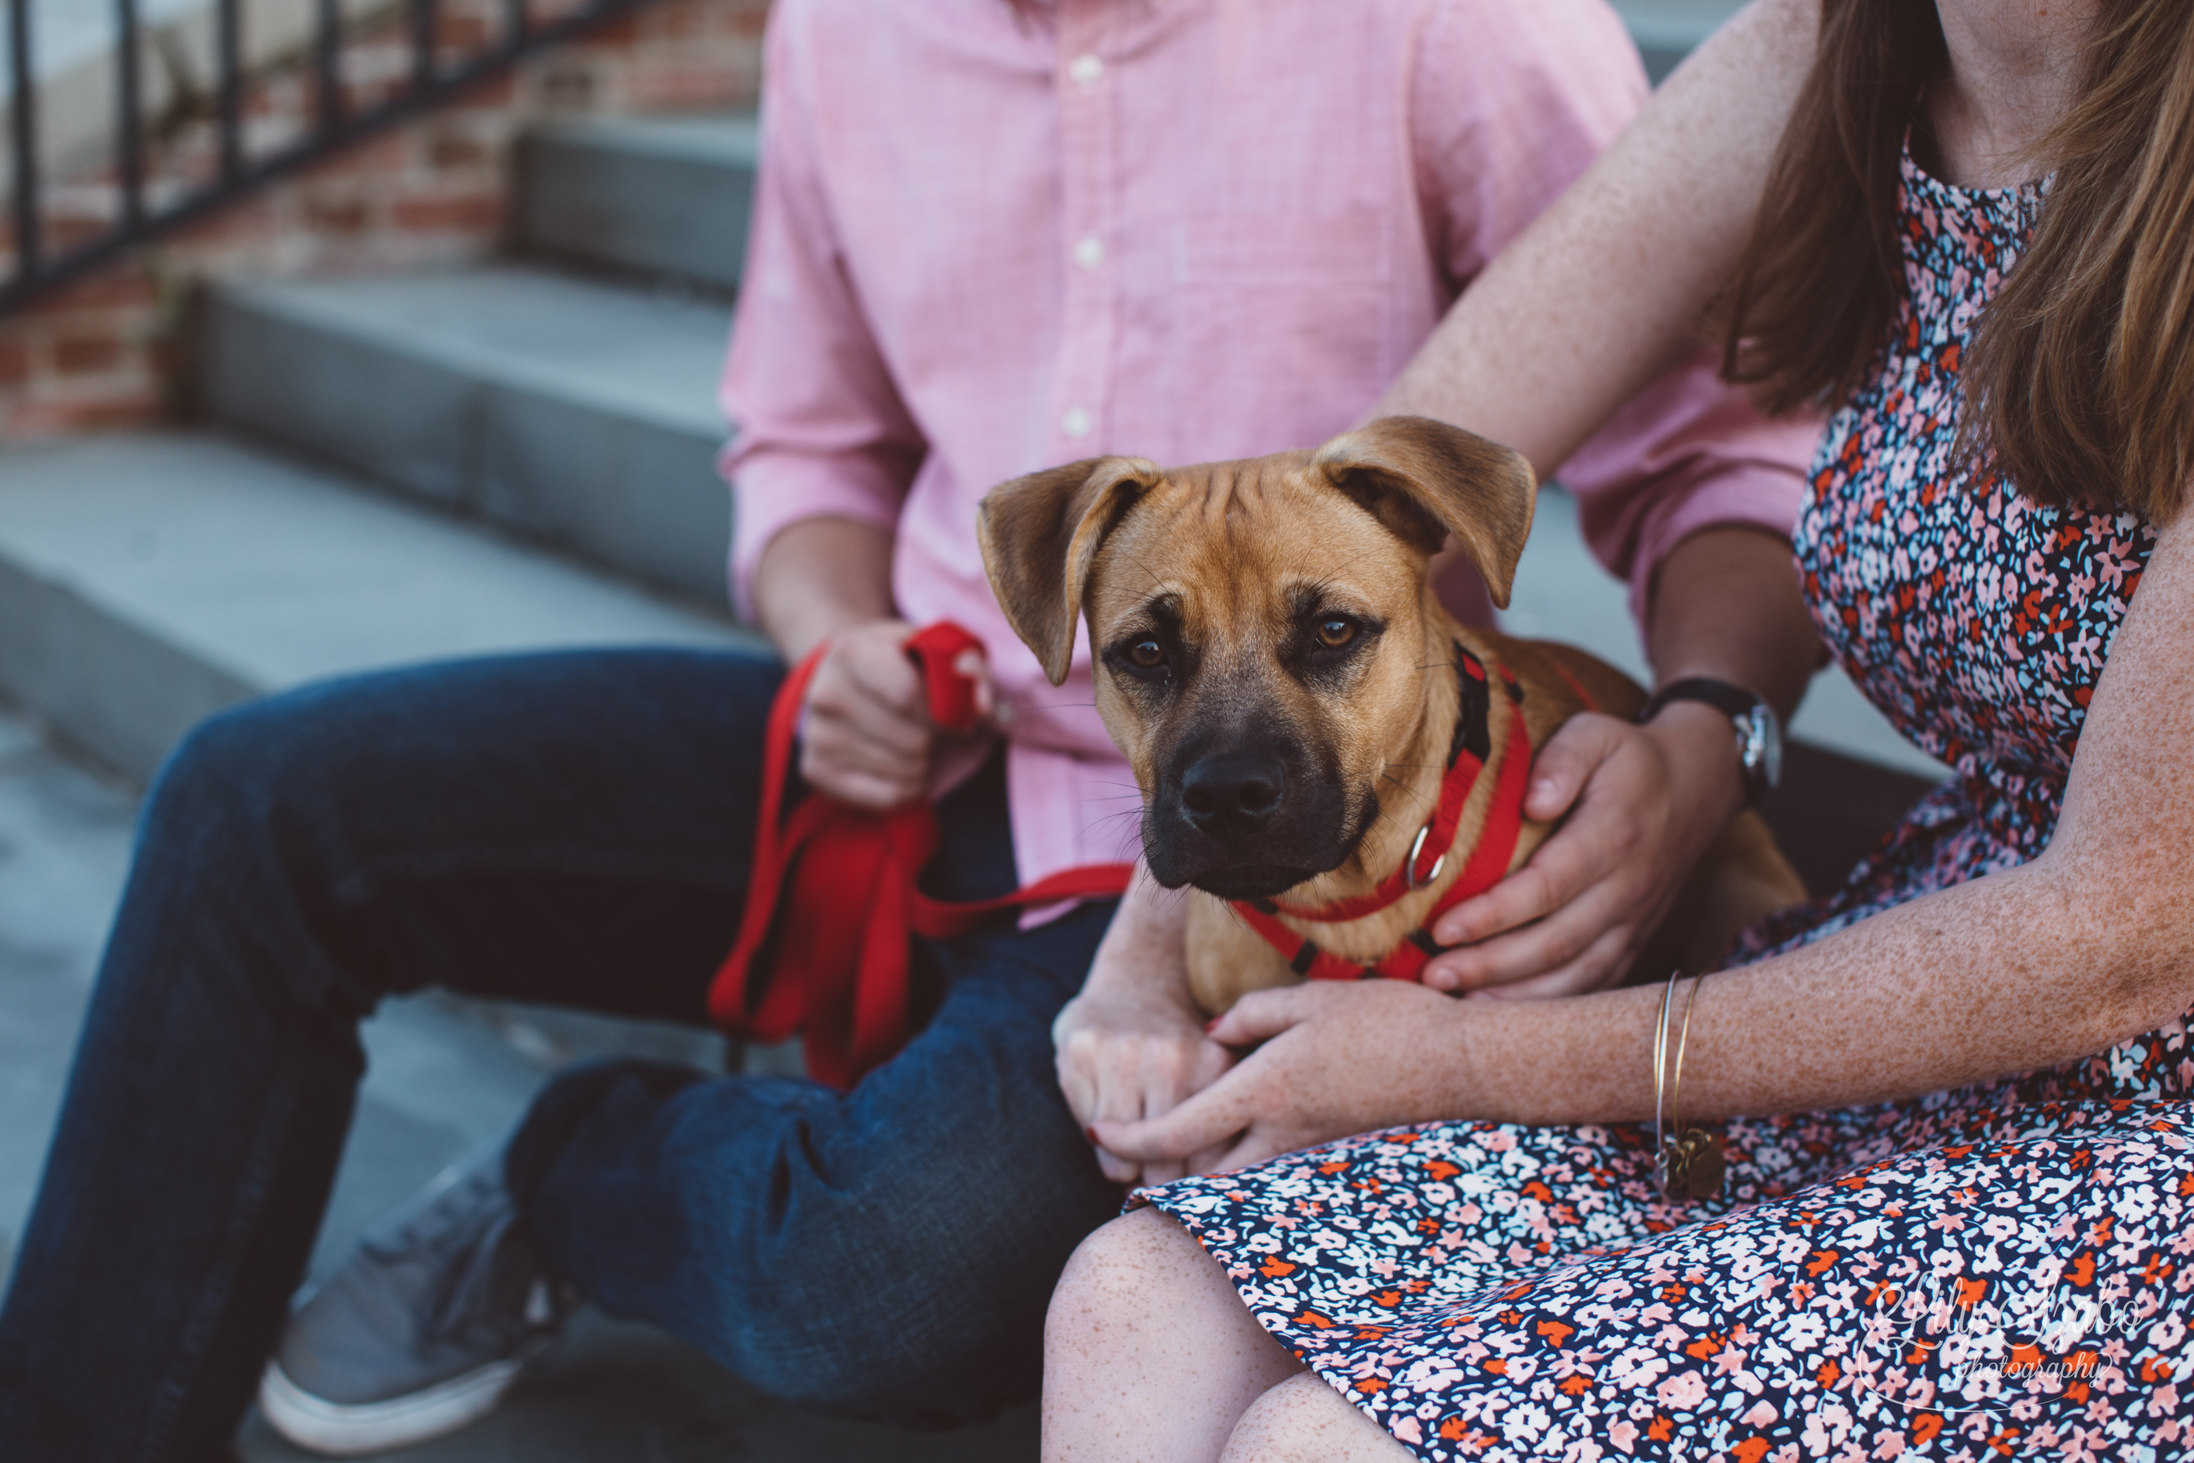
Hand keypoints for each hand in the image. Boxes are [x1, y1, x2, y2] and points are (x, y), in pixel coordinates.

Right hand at [798, 619, 995, 809]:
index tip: (950, 710)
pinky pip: (888, 796)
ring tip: (910, 741)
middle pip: (912, 739)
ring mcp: (816, 735)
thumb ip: (967, 666)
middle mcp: (825, 694)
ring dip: (922, 762)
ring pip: (904, 770)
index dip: (943, 710)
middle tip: (926, 725)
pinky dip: (908, 787)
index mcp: (852, 653)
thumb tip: (981, 708)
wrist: (845, 676)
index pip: (908, 694)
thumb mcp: (933, 647)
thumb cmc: (899, 662)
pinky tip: (900, 766)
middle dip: (932, 736)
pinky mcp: (816, 771)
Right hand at [1054, 871, 1229, 1184]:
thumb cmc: (1182, 1045)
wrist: (1138, 978)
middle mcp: (1169, 1061)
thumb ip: (1220, 1122)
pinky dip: (1100, 1139)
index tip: (1193, 1185)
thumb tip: (1210, 1196)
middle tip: (1162, 1171)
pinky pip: (1090, 1132)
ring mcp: (1121, 1057)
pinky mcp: (1080, 1055)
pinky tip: (1110, 1117)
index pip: (1206, 1163)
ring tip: (1135, 1147)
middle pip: (1164, 1169)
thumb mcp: (1218, 1072)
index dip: (1198, 1185)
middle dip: (1162, 1181)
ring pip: (1121, 1159)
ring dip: (1127, 1165)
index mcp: (1213, 1067)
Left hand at [1090, 981, 1466, 1175]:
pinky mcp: (1333, 1154)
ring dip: (1203, 1173)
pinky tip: (1239, 1144)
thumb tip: (1214, 1035)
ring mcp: (1309, 1150)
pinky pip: (1273, 1171)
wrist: (1461, 1064)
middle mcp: (1280, 1132)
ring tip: (1178, 1154)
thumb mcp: (1309, 1000)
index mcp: (1262, 1090)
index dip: (1128, 1141)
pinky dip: (1244, 1166)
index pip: (1175, 1132)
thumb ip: (1251, 1016)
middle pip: (1199, 1174)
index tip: (1097, 1139)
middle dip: (1162, 1174)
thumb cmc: (1388, 1022)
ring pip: (1237, 1180)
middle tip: (1130, 1161)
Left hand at [1420, 702, 1743, 997]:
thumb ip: (1564, 759)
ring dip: (1517, 995)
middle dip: (1491, 964)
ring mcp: (1635, 920)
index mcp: (1613, 837)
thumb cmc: (1630, 760)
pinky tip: (1504, 1011)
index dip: (1494, 913)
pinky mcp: (1636, 940)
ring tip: (1459, 1003)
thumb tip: (1533, 802)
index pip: (1548, 886)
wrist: (1699, 786)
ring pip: (1576, 973)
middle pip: (1556, 941)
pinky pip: (1595, 984)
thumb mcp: (1598, 733)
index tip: (1443, 929)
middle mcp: (1627, 888)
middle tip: (1434, 975)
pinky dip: (1551, 1005)